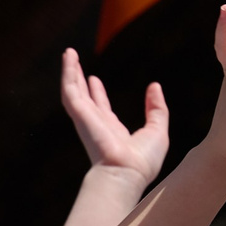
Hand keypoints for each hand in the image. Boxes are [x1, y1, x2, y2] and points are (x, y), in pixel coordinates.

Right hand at [59, 48, 168, 184]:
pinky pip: (70, 89)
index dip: (98, 94)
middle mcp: (96, 124)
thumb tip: (154, 87)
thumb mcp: (157, 130)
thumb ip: (157, 109)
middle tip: (75, 63)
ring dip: (70, 71)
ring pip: (74, 90)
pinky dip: (68, 72)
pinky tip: (69, 56)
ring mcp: (86, 119)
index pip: (102, 109)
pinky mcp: (79, 114)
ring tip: (68, 53)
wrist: (126, 173)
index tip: (94, 80)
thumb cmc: (142, 161)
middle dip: (79, 80)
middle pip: (84, 97)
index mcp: (112, 132)